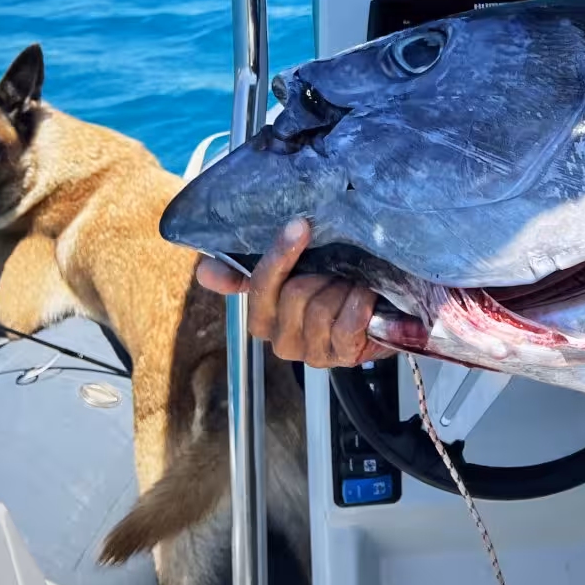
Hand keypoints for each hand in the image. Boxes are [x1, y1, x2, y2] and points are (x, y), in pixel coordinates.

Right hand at [195, 218, 390, 368]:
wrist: (380, 309)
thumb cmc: (333, 285)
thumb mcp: (295, 269)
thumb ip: (248, 267)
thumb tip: (204, 272)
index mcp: (261, 313)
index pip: (257, 285)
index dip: (278, 257)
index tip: (299, 227)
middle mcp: (279, 337)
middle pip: (294, 293)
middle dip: (323, 274)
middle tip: (340, 268)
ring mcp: (309, 351)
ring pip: (320, 310)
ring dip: (343, 289)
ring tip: (354, 284)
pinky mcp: (340, 358)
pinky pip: (345, 326)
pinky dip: (358, 305)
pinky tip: (365, 297)